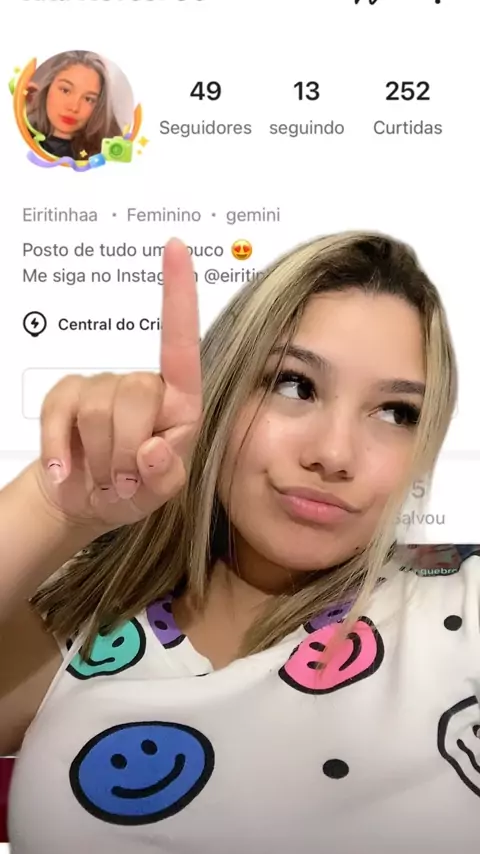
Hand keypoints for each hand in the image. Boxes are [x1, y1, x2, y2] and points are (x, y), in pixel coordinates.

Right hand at [31, 239, 201, 532]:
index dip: (179, 295)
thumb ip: (164, 476)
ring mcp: (99, 386)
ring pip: (96, 409)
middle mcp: (142, 385)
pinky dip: (62, 450)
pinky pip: (59, 413)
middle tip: (125, 481)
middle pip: (135, 393)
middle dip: (127, 449)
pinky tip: (68, 470)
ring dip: (101, 458)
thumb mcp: (159, 494)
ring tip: (107, 477)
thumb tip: (153, 449)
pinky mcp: (64, 396)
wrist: (84, 501)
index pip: (181, 344)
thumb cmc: (135, 489)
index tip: (177, 247)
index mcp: (178, 400)